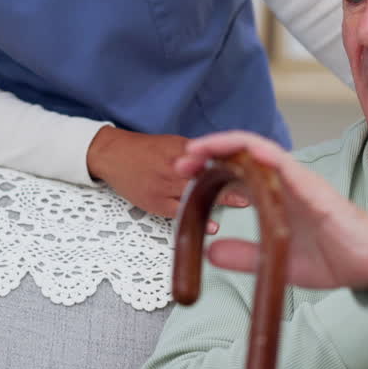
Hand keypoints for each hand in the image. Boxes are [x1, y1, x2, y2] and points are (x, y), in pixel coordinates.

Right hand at [89, 126, 245, 224]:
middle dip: (231, 180)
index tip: (252, 166)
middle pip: (207, 174)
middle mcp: (173, 165)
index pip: (211, 155)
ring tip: (243, 202)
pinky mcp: (155, 202)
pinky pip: (177, 212)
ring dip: (220, 198)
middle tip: (255, 186)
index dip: (232, 162)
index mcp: (179, 149)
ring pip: (195, 193)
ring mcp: (163, 185)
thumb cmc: (144, 149)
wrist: (112, 155)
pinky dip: (195, 218)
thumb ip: (196, 153)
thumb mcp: (172, 142)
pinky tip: (212, 226)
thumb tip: (221, 160)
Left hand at [173, 131, 367, 288]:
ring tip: (206, 147)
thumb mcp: (275, 259)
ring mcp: (302, 184)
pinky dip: (272, 158)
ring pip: (265, 153)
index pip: (237, 169)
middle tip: (184, 158)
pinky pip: (293, 169)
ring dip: (233, 146)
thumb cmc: (330, 257)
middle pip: (245, 154)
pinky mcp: (319, 193)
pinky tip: (254, 153)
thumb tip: (210, 251)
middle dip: (212, 149)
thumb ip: (244, 255)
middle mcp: (285, 183)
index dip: (210, 164)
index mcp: (274, 194)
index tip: (184, 170)